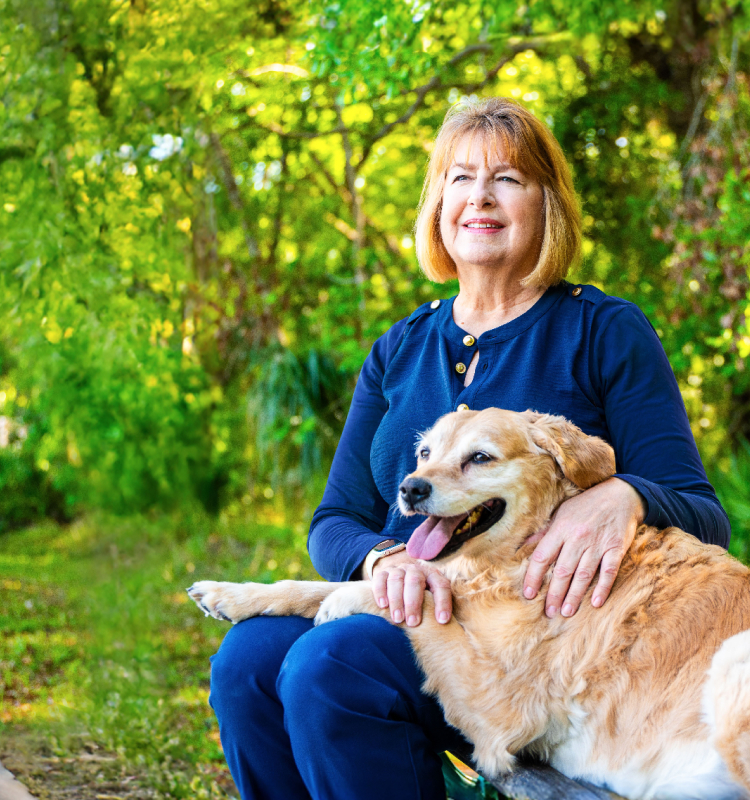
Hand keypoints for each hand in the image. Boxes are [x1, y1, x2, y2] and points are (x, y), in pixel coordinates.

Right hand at [370, 550, 451, 626]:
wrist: (401, 574)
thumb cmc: (420, 593)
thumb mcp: (432, 596)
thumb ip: (437, 606)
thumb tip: (444, 626)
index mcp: (432, 575)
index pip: (441, 585)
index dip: (443, 602)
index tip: (442, 620)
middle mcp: (415, 569)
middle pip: (415, 580)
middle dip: (413, 603)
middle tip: (413, 623)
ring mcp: (398, 569)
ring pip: (396, 580)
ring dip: (396, 600)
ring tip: (398, 619)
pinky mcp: (382, 572)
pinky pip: (380, 578)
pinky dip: (380, 592)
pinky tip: (382, 605)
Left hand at [523, 478, 645, 617]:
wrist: (620, 495)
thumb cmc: (586, 506)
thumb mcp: (561, 513)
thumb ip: (543, 532)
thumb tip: (522, 545)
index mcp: (560, 529)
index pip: (542, 557)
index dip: (533, 577)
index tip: (528, 594)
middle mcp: (577, 537)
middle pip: (562, 571)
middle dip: (553, 594)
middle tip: (548, 612)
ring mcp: (598, 544)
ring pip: (583, 574)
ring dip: (574, 595)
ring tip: (566, 612)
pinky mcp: (616, 548)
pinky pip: (609, 571)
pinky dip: (603, 588)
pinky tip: (596, 603)